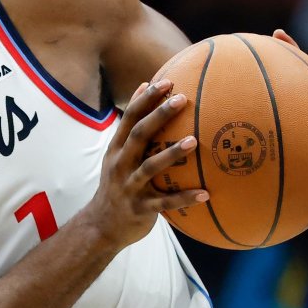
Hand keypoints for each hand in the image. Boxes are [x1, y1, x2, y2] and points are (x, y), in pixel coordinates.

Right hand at [85, 79, 207, 248]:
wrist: (101, 226)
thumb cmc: (118, 185)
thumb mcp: (117, 156)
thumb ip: (130, 128)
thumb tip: (144, 88)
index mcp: (117, 150)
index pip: (129, 119)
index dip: (146, 99)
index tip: (165, 82)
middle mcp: (121, 165)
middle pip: (139, 136)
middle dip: (159, 116)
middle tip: (181, 99)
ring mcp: (130, 187)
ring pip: (150, 167)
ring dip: (171, 153)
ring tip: (193, 140)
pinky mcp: (140, 209)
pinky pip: (164, 203)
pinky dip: (184, 198)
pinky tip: (206, 193)